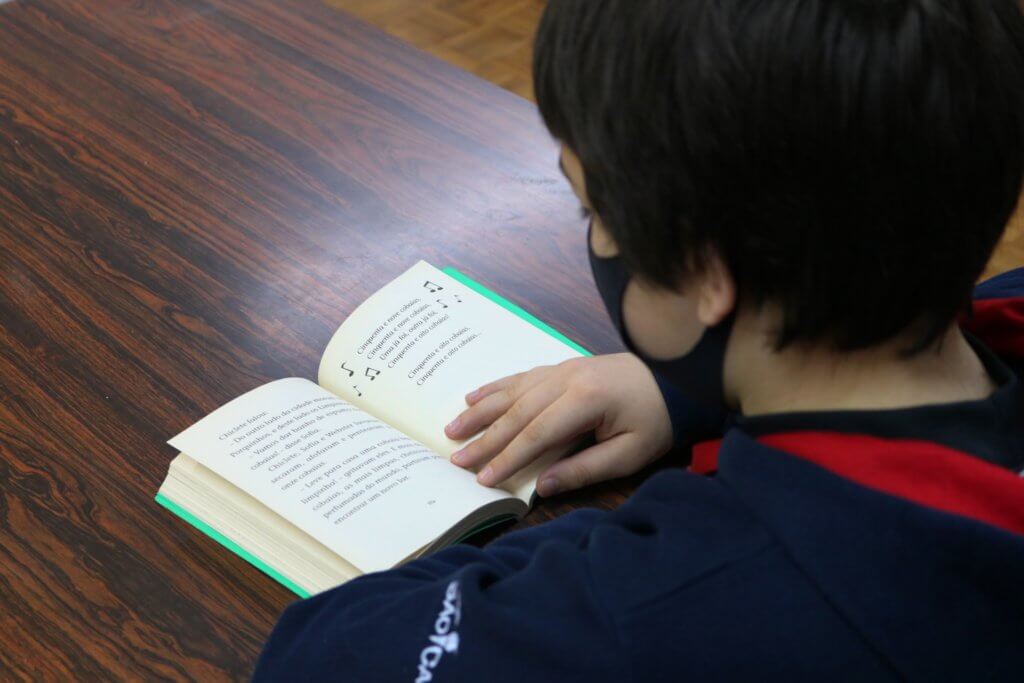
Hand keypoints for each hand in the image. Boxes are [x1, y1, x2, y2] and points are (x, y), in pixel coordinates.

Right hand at [444, 353, 672, 496]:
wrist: (679, 378)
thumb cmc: (658, 419)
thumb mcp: (630, 454)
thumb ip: (585, 470)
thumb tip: (542, 486)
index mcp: (586, 399)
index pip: (537, 434)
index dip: (507, 458)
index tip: (483, 479)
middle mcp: (568, 378)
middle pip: (517, 412)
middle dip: (484, 439)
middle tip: (456, 460)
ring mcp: (564, 368)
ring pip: (513, 391)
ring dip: (481, 411)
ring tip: (452, 429)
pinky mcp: (564, 366)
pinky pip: (522, 376)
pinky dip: (496, 387)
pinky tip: (474, 395)